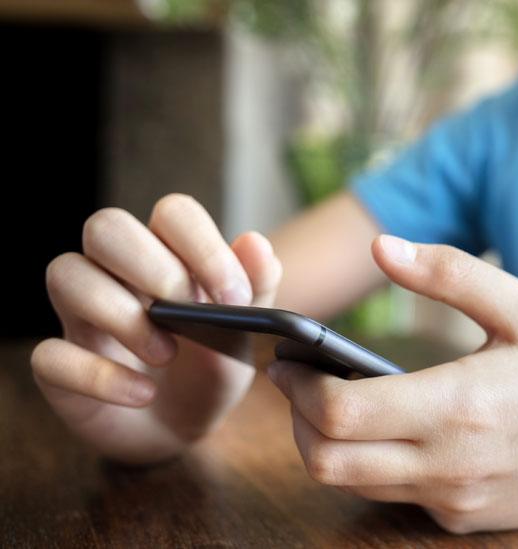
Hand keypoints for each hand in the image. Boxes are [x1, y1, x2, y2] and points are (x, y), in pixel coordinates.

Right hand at [31, 194, 281, 462]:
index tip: (234, 297)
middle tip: (190, 314)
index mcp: (167, 253)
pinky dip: (99, 376)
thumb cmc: (211, 366)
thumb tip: (255, 243)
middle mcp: (116, 274)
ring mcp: (81, 316)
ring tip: (166, 354)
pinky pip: (49, 354)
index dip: (202, 245)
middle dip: (154, 267)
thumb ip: (257, 287)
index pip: (173, 213)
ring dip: (122, 315)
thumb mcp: (245, 333)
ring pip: (67, 274)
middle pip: (106, 227)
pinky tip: (141, 394)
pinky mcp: (58, 365)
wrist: (187, 428)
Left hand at [268, 235, 517, 532]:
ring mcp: (452, 500)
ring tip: (338, 401)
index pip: (340, 412)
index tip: (287, 359)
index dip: (299, 386)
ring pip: (351, 484)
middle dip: (296, 421)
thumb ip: (449, 273)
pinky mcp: (460, 519)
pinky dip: (373, 465)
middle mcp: (447, 463)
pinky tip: (395, 430)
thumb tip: (383, 248)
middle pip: (326, 461)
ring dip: (328, 444)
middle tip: (299, 383)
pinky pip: (392, 496)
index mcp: (457, 405)